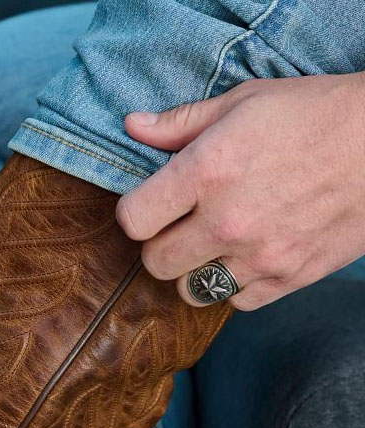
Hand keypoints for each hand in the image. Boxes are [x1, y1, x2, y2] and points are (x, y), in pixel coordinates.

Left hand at [116, 73, 364, 309]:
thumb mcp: (244, 102)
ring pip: (192, 291)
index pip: (133, 219)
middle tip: (181, 225)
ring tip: (212, 245)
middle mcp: (227, 220)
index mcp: (206, 172)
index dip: (136, 212)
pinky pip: (238, 302)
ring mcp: (260, 255)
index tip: (152, 204)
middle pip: (155, 262)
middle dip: (160, 244)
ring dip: (194, 270)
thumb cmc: (316, 113)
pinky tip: (246, 258)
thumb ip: (181, 123)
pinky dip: (236, 286)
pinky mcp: (292, 276)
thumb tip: (133, 126)